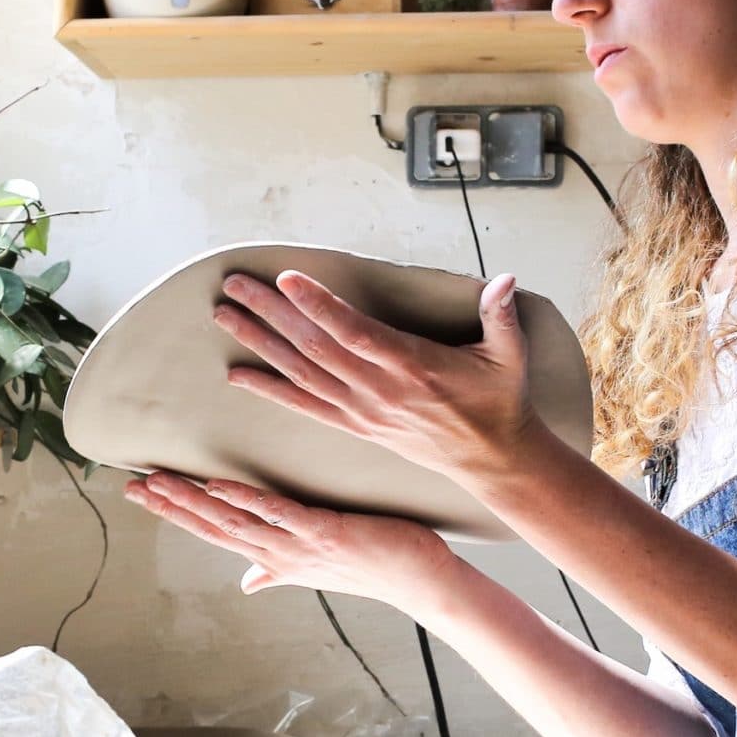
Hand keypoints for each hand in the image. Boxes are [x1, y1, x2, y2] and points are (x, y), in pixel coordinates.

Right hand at [122, 472, 457, 603]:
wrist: (422, 582)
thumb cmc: (376, 566)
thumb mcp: (320, 566)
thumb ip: (277, 570)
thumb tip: (247, 582)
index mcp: (277, 558)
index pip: (216, 534)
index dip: (177, 515)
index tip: (143, 495)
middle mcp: (282, 556)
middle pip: (213, 529)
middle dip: (170, 508)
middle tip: (132, 486)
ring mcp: (302, 547)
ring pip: (235, 523)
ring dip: (193, 502)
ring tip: (159, 481)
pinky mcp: (327, 534)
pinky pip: (279, 515)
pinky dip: (246, 501)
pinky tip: (218, 486)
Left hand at [215, 269, 542, 484]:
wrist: (491, 459)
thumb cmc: (499, 401)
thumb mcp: (510, 356)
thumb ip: (500, 315)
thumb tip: (506, 278)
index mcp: (412, 366)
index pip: (355, 332)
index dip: (320, 306)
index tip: (288, 280)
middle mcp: (379, 390)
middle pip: (315, 347)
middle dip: (272, 313)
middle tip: (236, 284)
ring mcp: (363, 410)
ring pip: (302, 373)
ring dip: (260, 343)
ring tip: (226, 316)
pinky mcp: (356, 426)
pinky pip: (304, 407)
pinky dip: (269, 390)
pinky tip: (238, 374)